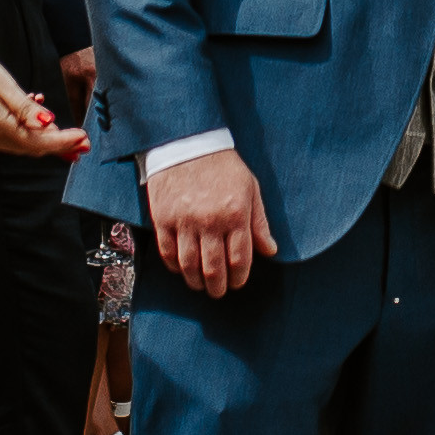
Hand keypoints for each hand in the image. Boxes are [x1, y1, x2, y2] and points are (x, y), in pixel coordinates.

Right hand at [0, 35, 81, 159]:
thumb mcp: (1, 82)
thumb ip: (24, 107)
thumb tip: (48, 123)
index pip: (39, 143)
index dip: (63, 142)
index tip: (83, 139)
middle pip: (31, 148)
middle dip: (59, 146)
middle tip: (83, 145)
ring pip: (21, 144)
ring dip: (45, 141)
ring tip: (68, 137)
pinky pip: (9, 136)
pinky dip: (27, 133)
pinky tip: (39, 121)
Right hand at [146, 148, 271, 299]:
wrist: (188, 143)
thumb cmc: (223, 166)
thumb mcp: (250, 188)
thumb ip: (260, 223)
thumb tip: (270, 251)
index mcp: (235, 214)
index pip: (240, 260)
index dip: (239, 278)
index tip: (237, 282)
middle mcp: (210, 221)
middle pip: (213, 269)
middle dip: (218, 287)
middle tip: (219, 291)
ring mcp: (184, 221)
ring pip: (189, 266)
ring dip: (196, 282)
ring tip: (201, 285)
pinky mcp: (164, 219)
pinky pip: (168, 253)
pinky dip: (175, 267)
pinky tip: (181, 269)